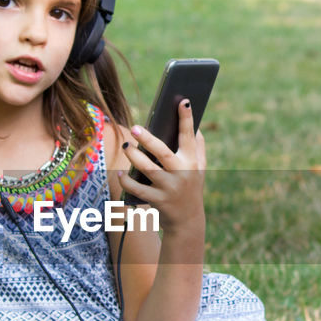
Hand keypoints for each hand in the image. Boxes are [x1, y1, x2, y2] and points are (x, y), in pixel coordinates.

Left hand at [118, 99, 206, 234]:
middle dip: (149, 139)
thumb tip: (195, 126)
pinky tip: (121, 174)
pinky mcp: (158, 201)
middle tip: (135, 127)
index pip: (189, 137)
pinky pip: (139, 190)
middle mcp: (182, 174)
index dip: (186, 118)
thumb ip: (198, 148)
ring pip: (148, 170)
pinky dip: (128, 182)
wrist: (188, 220)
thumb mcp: (200, 169)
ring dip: (134, 157)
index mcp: (192, 162)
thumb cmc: (191, 187)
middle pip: (163, 153)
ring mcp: (170, 188)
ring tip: (126, 145)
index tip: (183, 100)